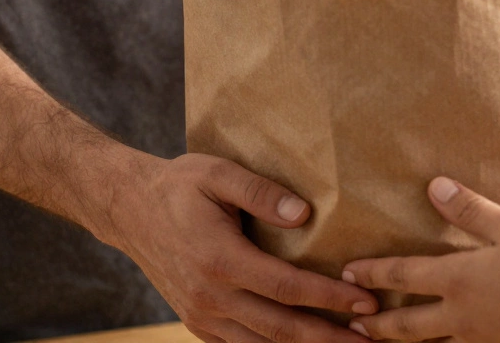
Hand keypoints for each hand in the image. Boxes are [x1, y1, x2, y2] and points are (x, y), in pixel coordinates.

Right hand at [106, 154, 375, 342]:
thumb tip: (303, 214)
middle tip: (373, 339)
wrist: (127, 210)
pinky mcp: (197, 323)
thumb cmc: (178, 186)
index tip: (366, 300)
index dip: (328, 297)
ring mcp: (201, 316)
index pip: (286, 287)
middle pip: (280, 329)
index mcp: (219, 259)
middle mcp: (210, 297)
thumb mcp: (217, 173)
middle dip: (329, 338)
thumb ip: (260, 192)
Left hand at [342, 178, 499, 342]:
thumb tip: (435, 187)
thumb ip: (472, 211)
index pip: (403, 274)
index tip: (347, 273)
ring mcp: (479, 341)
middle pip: (406, 325)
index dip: (373, 273)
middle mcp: (459, 316)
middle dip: (377, 324)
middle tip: (352, 322)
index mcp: (459, 279)